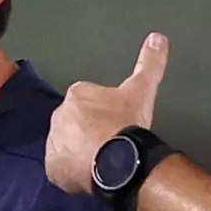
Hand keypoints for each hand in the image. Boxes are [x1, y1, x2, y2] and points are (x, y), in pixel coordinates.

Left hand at [43, 33, 170, 197]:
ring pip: (67, 146)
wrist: (119, 163)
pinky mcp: (53, 168)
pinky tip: (90, 172)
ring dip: (80, 151)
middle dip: (89, 132)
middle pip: (75, 124)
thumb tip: (157, 38)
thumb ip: (150, 63)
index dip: (103, 113)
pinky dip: (71, 171)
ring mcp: (54, 143)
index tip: (115, 123)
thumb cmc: (126, 127)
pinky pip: (60, 169)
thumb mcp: (142, 90)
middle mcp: (60, 116)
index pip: (88, 102)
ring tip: (102, 159)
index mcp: (77, 95)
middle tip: (109, 142)